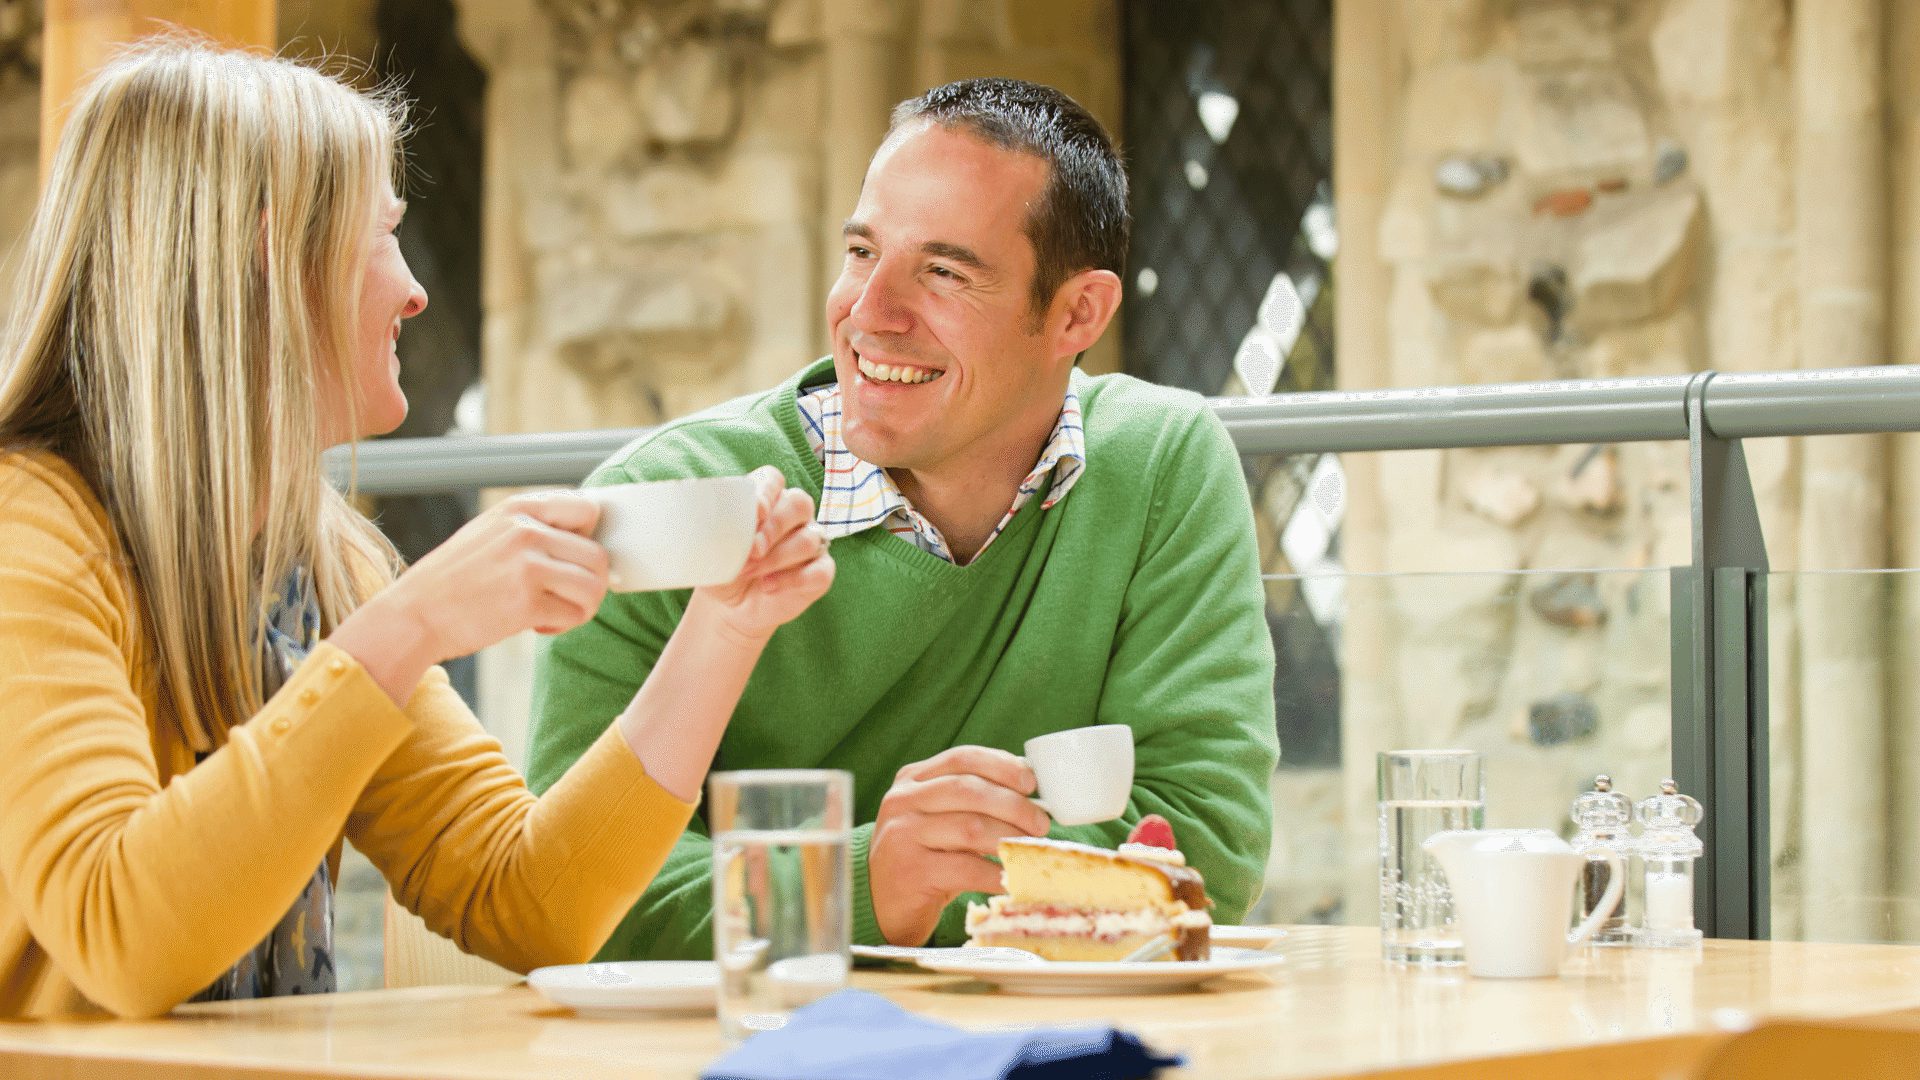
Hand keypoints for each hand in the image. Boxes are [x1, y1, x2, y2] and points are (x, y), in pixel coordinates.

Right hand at [332, 491, 608, 701]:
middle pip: (598, 555)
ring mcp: (527, 565)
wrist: (414, 614)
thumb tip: (590, 537)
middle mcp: (526, 530)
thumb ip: (535, 527)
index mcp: (520, 508)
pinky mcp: (526, 603)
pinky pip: (574, 614)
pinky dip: (562, 626)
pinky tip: (537, 625)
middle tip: (565, 598)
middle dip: (591, 583)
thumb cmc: (456, 578)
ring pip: (594, 586)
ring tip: (555, 612)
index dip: (589, 539)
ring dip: (583, 607)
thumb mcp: (492, 532)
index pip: (589, 509)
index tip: (570, 561)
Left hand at [688, 466, 834, 643]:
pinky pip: (820, 569)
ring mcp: (811, 542)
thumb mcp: (709, 550)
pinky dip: (792, 579)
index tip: (755, 511)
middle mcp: (793, 516)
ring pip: (808, 539)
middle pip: (799, 504)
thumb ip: (711, 532)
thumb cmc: (722, 569)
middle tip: (751, 550)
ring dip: (776, 558)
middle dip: (774, 527)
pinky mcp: (820, 571)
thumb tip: (701, 523)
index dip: (767, 491)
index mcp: (766, 499)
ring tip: (749, 573)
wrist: (731, 607)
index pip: (773, 479)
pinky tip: (768, 587)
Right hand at [867, 746, 1050, 945]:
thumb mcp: (939, 818)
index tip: (1031, 781)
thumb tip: (1030, 794)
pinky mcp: (911, 871)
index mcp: (912, 779)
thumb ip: (971, 800)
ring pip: (970, 827)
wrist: (881, 902)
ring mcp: (903, 836)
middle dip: (1014, 805)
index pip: (962, 758)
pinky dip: (995, 874)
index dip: (1001, 765)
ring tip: (1029, 848)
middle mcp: (902, 801)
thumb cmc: (923, 855)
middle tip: (1041, 823)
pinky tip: (1011, 878)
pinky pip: (966, 869)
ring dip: (1009, 837)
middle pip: (969, 790)